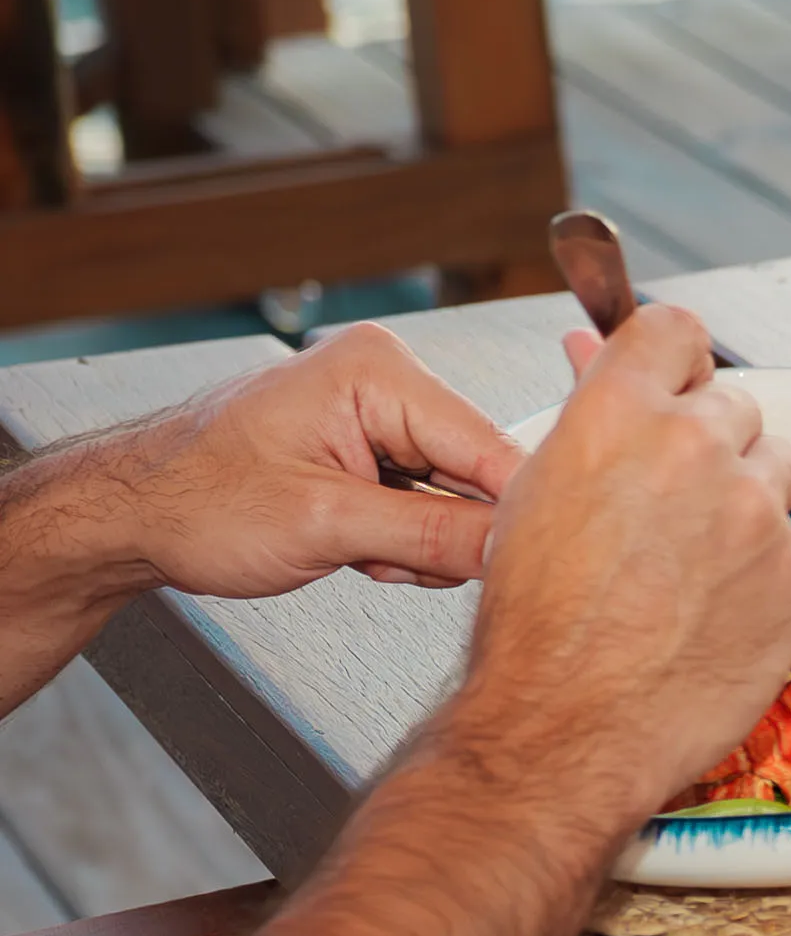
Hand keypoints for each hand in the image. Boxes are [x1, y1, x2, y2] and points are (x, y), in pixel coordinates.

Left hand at [80, 323, 525, 598]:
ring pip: (456, 497)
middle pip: (479, 473)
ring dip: (420, 543)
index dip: (511, 513)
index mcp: (379, 370)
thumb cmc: (193, 500)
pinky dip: (401, 539)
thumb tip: (514, 548)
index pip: (493, 445)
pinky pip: (427, 502)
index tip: (517, 565)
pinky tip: (354, 545)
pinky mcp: (371, 448)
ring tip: (354, 550)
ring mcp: (379, 414)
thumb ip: (433, 535)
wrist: (129, 516)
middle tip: (385, 557)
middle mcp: (385, 380)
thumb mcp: (323, 525)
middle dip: (447, 533)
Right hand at [443, 306, 790, 831]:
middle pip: (733, 404)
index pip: (673, 330)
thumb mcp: (533, 495)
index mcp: (618, 416)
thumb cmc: (535, 630)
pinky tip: (709, 606)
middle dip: (709, 441)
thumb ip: (584, 415)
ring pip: (777, 468)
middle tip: (668, 501)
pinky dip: (762, 568)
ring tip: (688, 558)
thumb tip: (595, 359)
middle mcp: (696, 451)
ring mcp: (756, 514)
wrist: (565, 728)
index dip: (672, 359)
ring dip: (745, 498)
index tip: (673, 382)